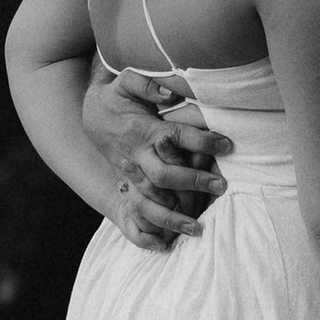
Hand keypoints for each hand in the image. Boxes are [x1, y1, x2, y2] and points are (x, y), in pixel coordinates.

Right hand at [81, 64, 230, 248]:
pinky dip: (154, 225)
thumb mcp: (127, 81)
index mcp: (144, 129)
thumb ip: (148, 85)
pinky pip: (139, 209)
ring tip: (199, 226)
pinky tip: (172, 237)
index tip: (227, 144)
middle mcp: (138, 155)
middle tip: (221, 186)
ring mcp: (132, 172)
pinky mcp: (129, 184)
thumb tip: (173, 94)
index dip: (202, 140)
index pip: (175, 136)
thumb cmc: (117, 97)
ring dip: (173, 215)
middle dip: (193, 182)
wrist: (92, 118)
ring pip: (151, 199)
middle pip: (164, 175)